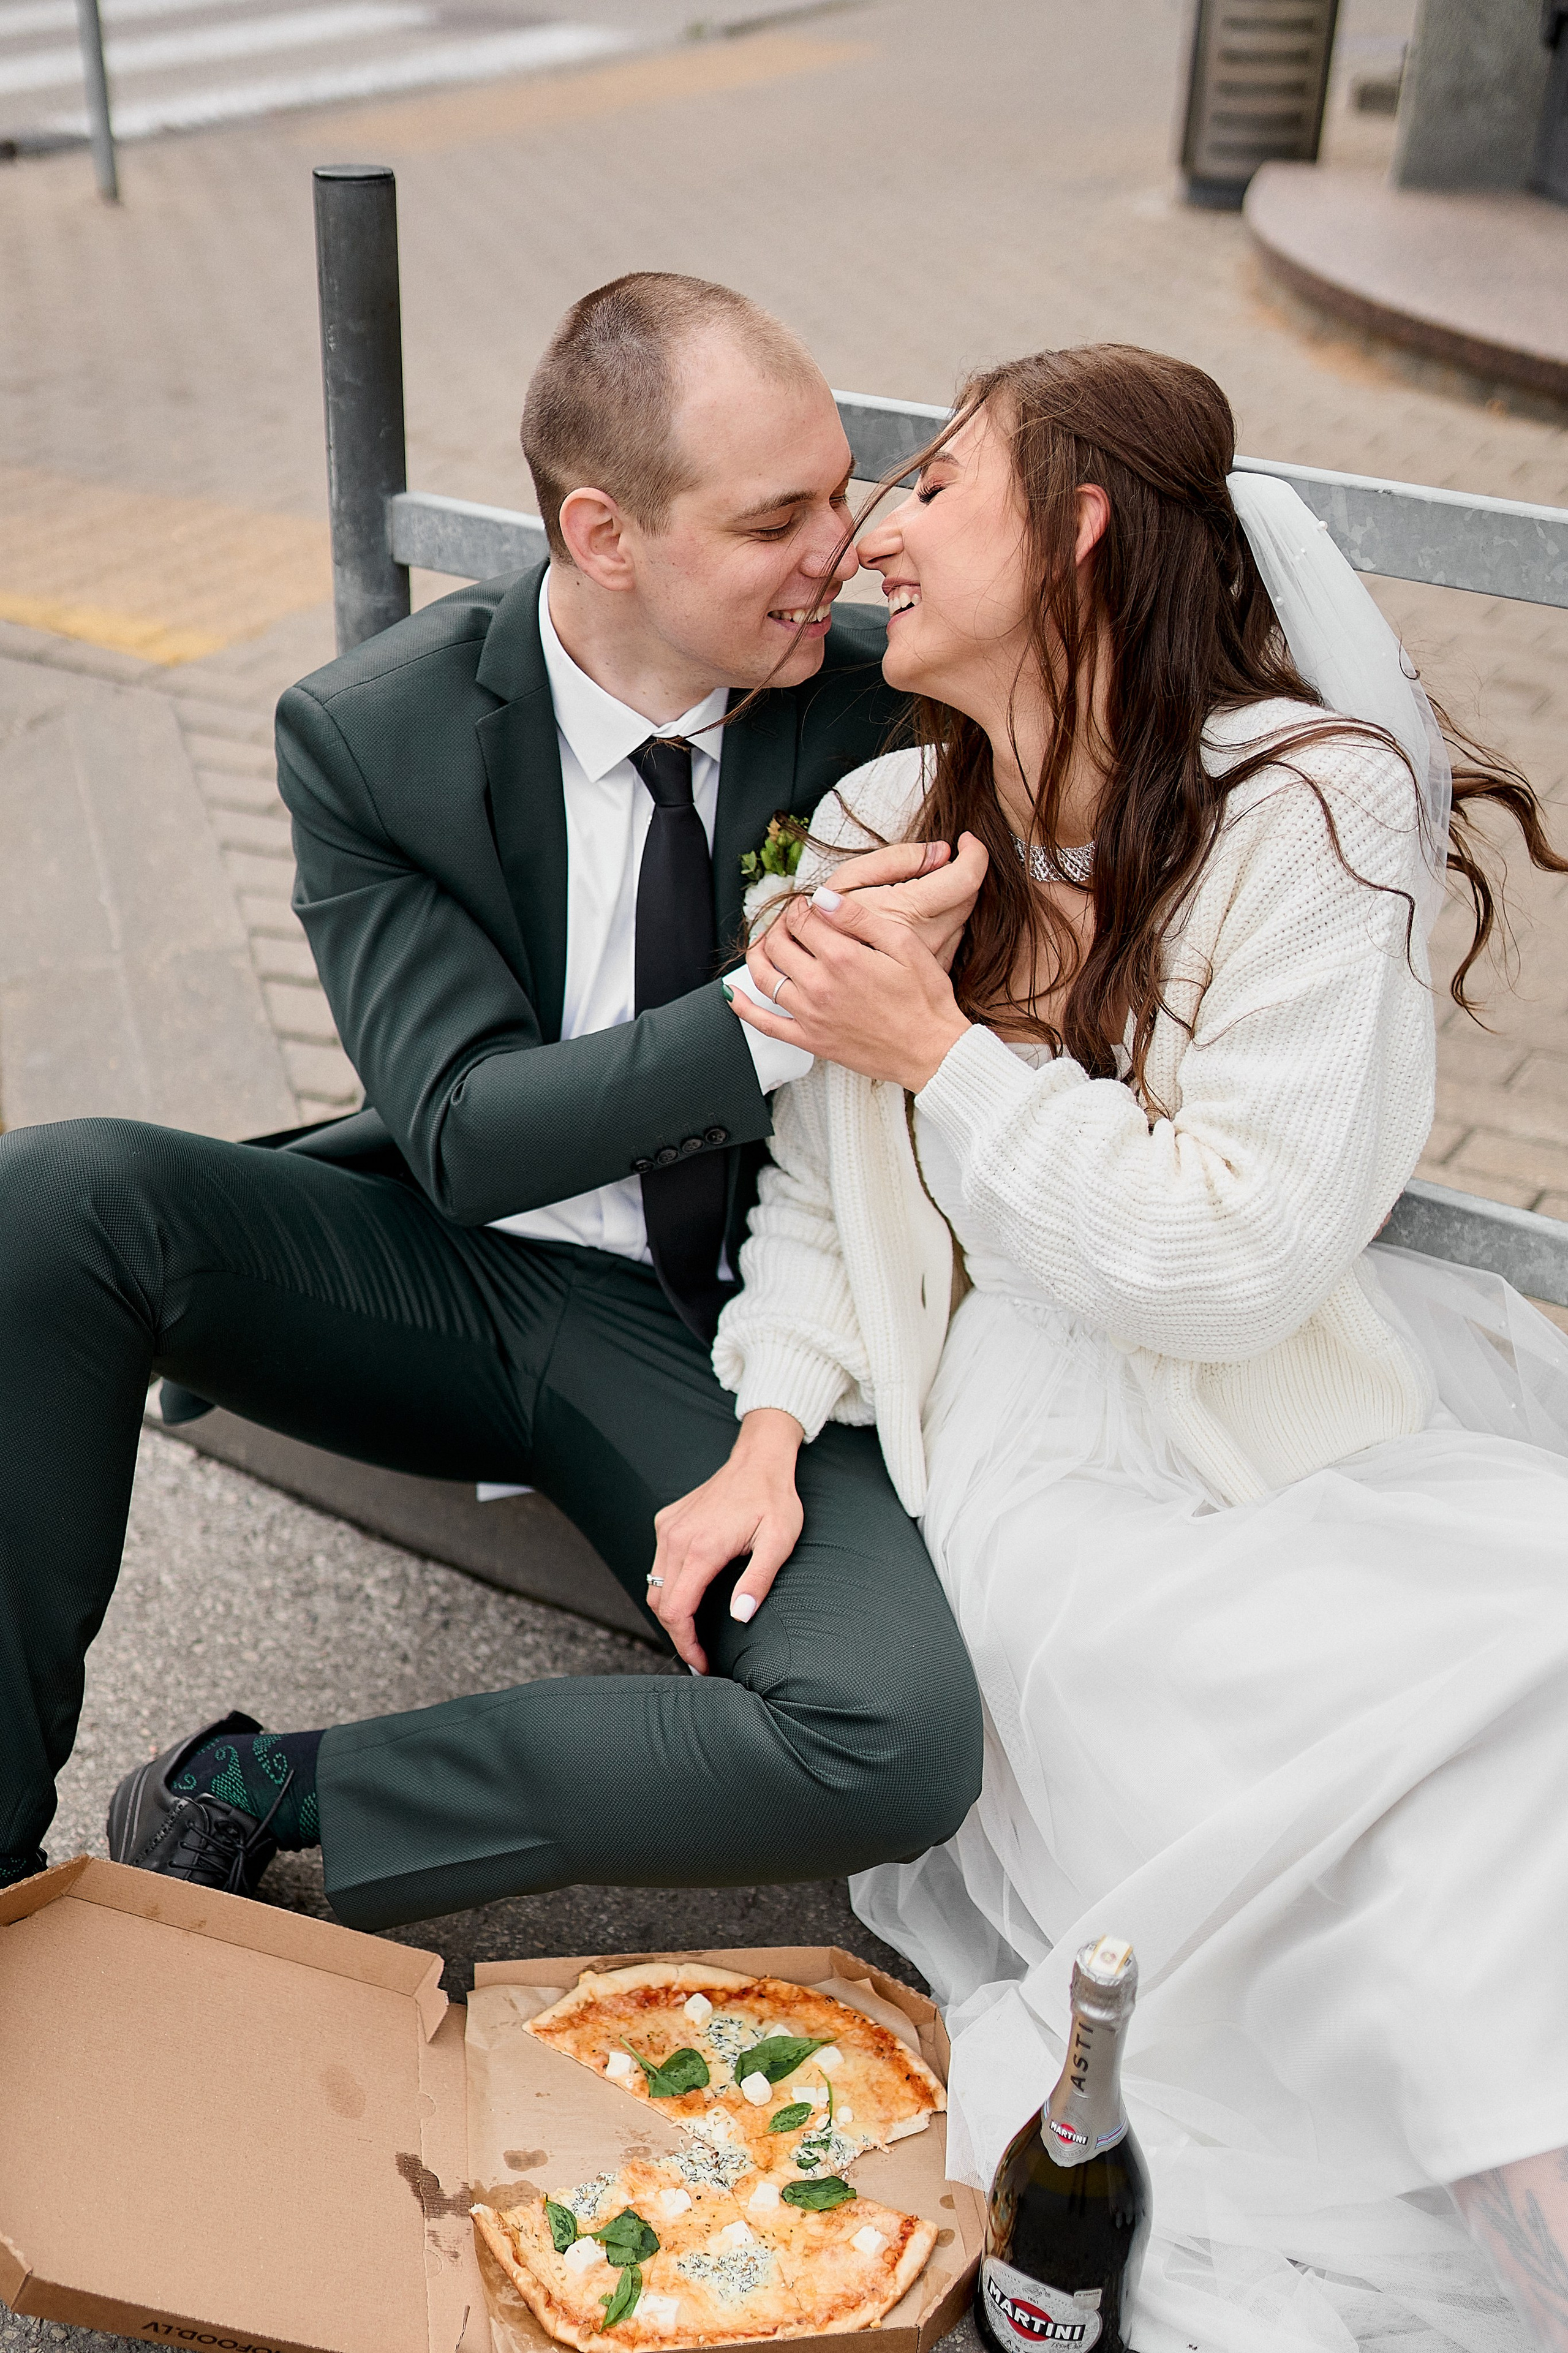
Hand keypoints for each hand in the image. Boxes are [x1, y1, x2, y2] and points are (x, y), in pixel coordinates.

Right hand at [647, 1408, 804, 1672]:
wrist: (759, 1459)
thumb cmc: (773, 1499)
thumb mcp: (778, 1541)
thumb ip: (757, 1581)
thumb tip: (739, 1616)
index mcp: (701, 1548)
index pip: (677, 1611)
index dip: (686, 1644)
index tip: (702, 1663)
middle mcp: (677, 1538)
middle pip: (661, 1604)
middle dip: (678, 1635)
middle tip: (702, 1655)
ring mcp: (668, 1528)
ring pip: (655, 1585)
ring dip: (672, 1612)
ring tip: (696, 1632)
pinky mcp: (667, 1521)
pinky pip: (658, 1563)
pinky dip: (668, 1586)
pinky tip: (691, 1595)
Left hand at [734, 881, 972, 1090]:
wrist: (932, 1051)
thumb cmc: (926, 999)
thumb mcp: (904, 945)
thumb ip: (860, 918)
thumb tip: (824, 898)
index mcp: (843, 957)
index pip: (802, 920)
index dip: (801, 907)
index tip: (809, 905)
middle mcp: (820, 985)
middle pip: (778, 944)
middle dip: (780, 925)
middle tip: (792, 922)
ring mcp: (811, 1015)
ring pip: (765, 977)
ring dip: (758, 954)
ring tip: (766, 944)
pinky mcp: (811, 1040)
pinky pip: (766, 1024)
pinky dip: (744, 1008)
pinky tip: (733, 995)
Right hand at [812, 835, 987, 971]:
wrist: (816, 972)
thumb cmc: (826, 921)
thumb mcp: (852, 877)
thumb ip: (898, 859)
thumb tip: (942, 851)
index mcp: (910, 909)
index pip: (966, 876)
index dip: (974, 852)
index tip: (966, 840)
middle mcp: (927, 938)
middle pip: (969, 897)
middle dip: (960, 873)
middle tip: (936, 865)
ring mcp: (930, 959)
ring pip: (963, 919)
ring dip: (951, 900)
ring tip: (919, 894)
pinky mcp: (928, 973)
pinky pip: (952, 941)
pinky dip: (944, 923)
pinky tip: (918, 920)